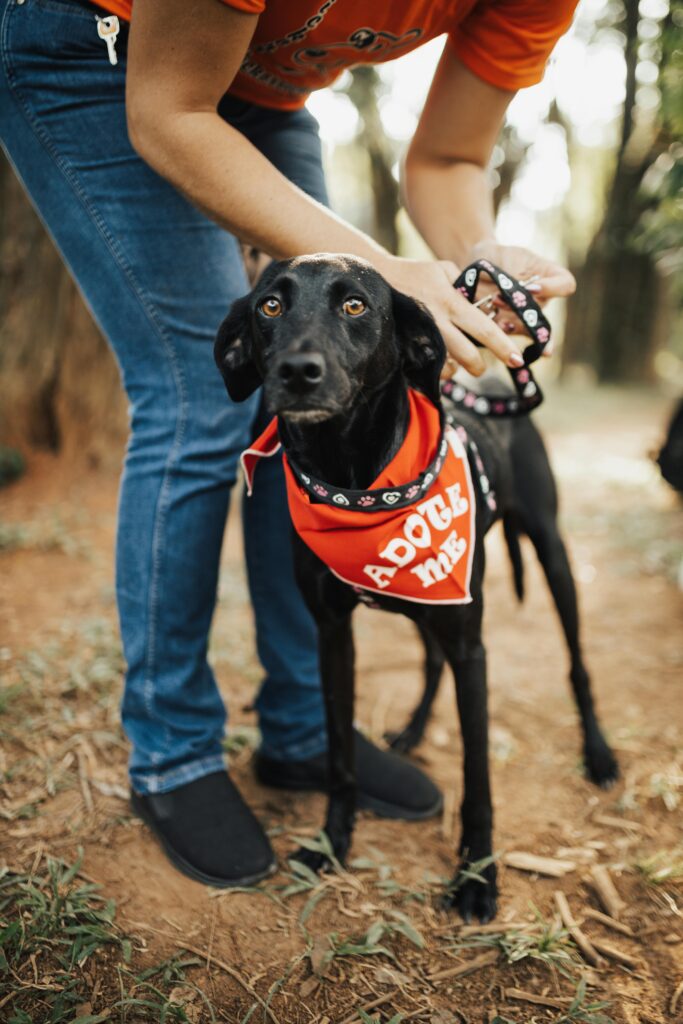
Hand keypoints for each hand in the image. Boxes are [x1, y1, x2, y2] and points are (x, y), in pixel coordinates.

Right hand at [381, 256, 525, 376]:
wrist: (376, 278)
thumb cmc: (415, 273)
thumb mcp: (444, 270)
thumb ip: (465, 286)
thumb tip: (486, 303)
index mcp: (452, 302)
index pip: (485, 328)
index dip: (503, 346)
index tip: (518, 360)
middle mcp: (438, 322)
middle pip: (467, 355)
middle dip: (478, 366)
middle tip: (481, 368)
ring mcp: (421, 336)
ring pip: (447, 366)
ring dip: (456, 369)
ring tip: (458, 363)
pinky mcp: (407, 346)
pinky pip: (428, 368)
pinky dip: (437, 369)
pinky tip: (439, 361)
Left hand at [468, 241, 575, 355]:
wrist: (475, 267)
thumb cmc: (497, 257)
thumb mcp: (509, 258)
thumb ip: (520, 276)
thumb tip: (527, 293)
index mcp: (549, 275)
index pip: (566, 285)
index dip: (552, 289)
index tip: (532, 287)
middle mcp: (542, 297)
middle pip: (541, 308)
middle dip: (522, 306)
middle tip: (500, 296)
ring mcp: (527, 313)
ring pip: (527, 324)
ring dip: (511, 317)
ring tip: (494, 301)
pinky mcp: (510, 324)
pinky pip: (513, 333)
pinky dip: (505, 331)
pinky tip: (498, 325)